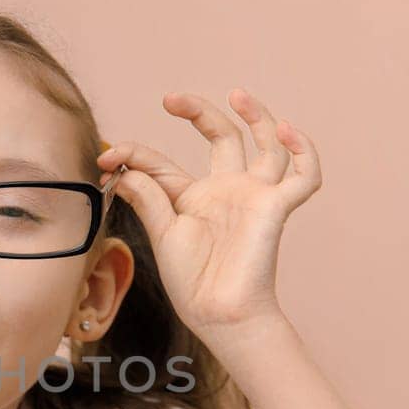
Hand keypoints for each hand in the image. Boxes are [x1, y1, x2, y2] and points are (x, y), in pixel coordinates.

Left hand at [99, 88, 321, 337]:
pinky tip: (287, 129)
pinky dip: (304, 151)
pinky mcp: (275, 207)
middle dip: (199, 112)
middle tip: (171, 99)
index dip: (132, 154)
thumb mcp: (161, 234)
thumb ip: (147, 197)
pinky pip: (304, 176)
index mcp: (192, 197)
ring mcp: (253, 196)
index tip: (105, 157)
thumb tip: (120, 166)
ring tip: (238, 94)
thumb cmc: (192, 282)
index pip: (161, 163)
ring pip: (267, 145)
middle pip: (223, 136)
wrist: (218, 313)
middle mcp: (226, 190)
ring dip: (258, 116)